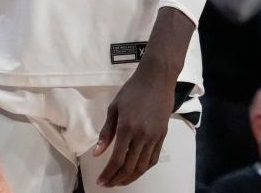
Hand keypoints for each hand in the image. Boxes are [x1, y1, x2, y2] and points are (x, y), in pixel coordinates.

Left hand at [93, 65, 174, 185]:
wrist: (157, 78)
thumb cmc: (133, 90)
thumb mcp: (114, 108)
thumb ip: (106, 133)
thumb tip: (97, 153)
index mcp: (127, 128)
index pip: (116, 160)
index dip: (108, 174)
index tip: (100, 181)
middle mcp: (142, 135)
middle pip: (129, 167)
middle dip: (117, 179)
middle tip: (108, 184)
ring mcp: (154, 136)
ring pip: (143, 166)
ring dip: (131, 177)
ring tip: (120, 181)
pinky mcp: (163, 135)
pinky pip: (154, 158)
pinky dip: (144, 168)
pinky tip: (136, 170)